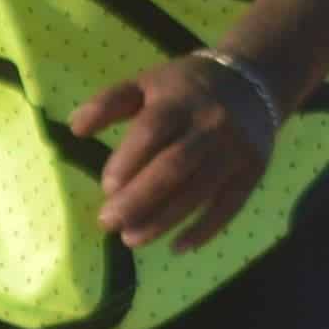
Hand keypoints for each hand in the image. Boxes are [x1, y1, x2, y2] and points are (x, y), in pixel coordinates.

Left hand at [76, 55, 275, 252]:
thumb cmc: (185, 88)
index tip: (106, 187)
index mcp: (179, 101)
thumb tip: (74, 127)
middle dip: (139, 198)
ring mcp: (235, 150)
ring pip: (199, 191)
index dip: (128, 160)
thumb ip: (109, 103)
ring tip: (131, 239)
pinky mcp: (253, 171)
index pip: (152, 130)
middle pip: (175, 166)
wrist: (254, 81)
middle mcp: (210, 125)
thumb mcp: (146, 83)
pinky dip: (204, 229)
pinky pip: (229, 205)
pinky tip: (177, 247)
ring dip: (164, 220)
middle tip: (108, 223)